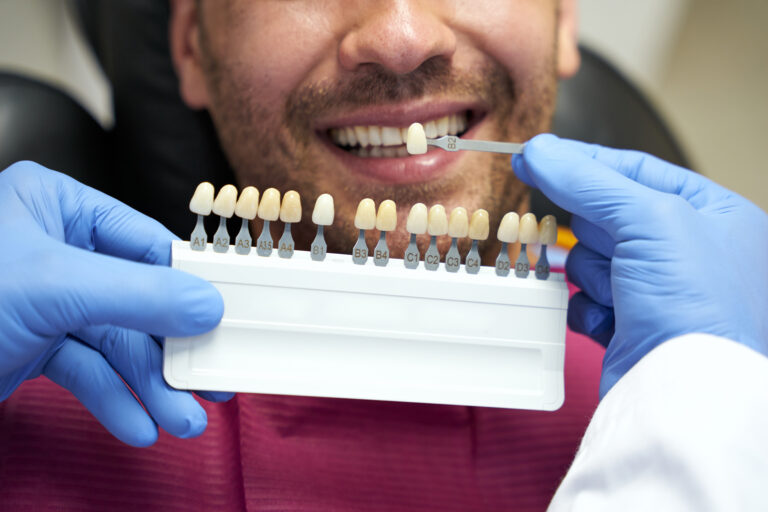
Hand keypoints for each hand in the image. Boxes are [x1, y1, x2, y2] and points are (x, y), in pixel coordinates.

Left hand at [0, 161, 232, 445]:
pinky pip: (84, 369)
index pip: (145, 243)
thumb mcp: (53, 287)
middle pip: (135, 300)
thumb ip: (139, 296)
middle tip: (212, 379)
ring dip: (148, 385)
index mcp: (56, 207)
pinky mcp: (32, 344)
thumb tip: (209, 305)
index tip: (224, 319)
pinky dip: (111, 398)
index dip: (187, 285)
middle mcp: (54, 249)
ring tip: (180, 420)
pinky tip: (136, 425)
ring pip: (114, 342)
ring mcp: (44, 300)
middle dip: (170, 350)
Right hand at [513, 135, 767, 396]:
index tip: (535, 157)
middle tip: (608, 247)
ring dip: (594, 277)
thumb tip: (539, 151)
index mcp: (711, 213)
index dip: (584, 163)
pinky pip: (585, 300)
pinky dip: (590, 310)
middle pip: (606, 217)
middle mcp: (688, 250)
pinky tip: (613, 322)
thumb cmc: (700, 307)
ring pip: (590, 260)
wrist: (689, 396)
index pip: (634, 170)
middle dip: (596, 236)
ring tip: (621, 296)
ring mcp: (658, 291)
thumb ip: (588, 180)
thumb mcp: (649, 219)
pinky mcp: (631, 326)